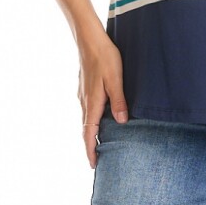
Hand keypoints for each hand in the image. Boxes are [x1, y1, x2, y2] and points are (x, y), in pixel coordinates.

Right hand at [76, 32, 128, 168]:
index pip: (89, 133)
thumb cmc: (105, 57)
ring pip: (87, 120)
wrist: (90, 39)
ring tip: (100, 145)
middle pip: (86, 130)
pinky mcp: (86, 89)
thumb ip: (119, 101)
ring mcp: (84, 95)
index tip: (93, 165)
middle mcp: (85, 102)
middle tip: (97, 161)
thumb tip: (121, 122)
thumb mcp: (116, 79)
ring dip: (92, 134)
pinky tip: (101, 121)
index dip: (91, 150)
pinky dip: (93, 122)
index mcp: (92, 103)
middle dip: (90, 146)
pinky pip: (88, 111)